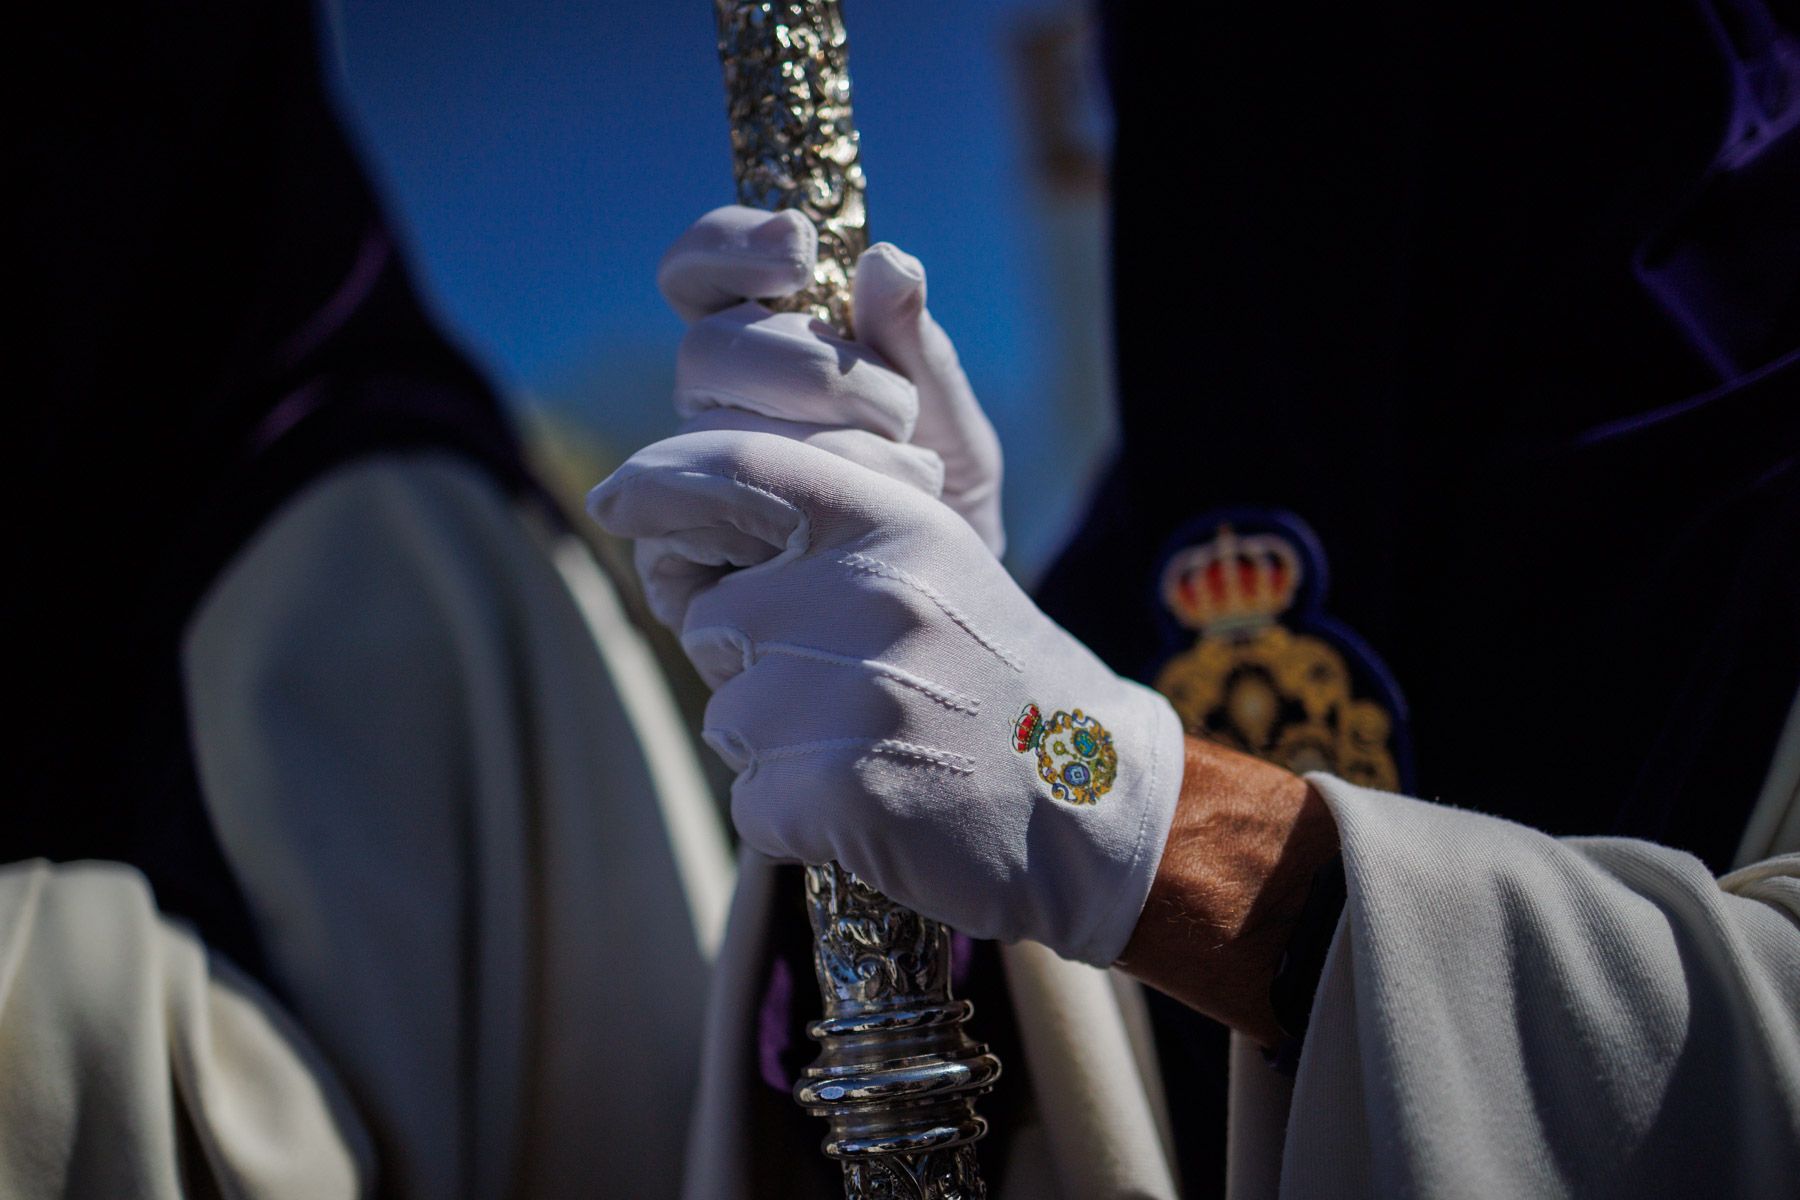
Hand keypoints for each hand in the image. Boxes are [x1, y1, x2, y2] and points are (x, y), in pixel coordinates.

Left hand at [589, 430, 1181, 965]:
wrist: (1090, 802)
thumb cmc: (995, 680)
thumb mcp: (935, 563)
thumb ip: (828, 530)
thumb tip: (676, 522)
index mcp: (893, 521)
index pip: (737, 468)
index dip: (659, 480)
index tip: (612, 499)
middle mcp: (869, 592)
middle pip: (713, 621)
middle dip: (753, 662)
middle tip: (852, 690)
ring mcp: (855, 694)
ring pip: (728, 720)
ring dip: (778, 747)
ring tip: (877, 748)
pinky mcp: (841, 792)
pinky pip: (751, 804)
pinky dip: (795, 818)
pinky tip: (873, 808)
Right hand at [658, 206, 1005, 553]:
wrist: (944, 607)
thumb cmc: (942, 501)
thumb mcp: (953, 423)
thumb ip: (921, 348)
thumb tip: (888, 261)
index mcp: (763, 346)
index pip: (702, 271)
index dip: (731, 244)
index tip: (799, 248)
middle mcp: (715, 405)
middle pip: (707, 348)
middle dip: (811, 371)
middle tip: (898, 413)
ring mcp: (690, 477)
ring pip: (710, 430)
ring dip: (826, 449)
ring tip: (911, 480)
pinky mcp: (677, 557)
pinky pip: (699, 519)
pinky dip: (786, 518)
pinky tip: (844, 531)